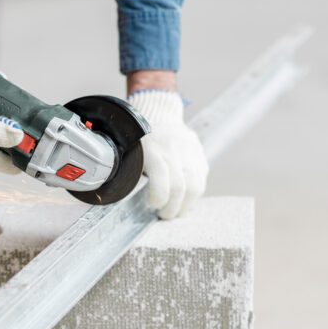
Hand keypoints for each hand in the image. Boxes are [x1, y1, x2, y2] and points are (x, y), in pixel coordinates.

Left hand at [128, 89, 207, 218]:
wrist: (159, 113)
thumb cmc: (138, 139)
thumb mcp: (129, 152)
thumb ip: (131, 173)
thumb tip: (127, 199)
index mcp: (153, 149)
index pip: (163, 179)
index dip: (159, 197)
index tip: (153, 205)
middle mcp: (174, 150)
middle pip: (181, 187)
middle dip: (173, 207)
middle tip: (165, 215)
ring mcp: (190, 151)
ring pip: (196, 185)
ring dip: (187, 204)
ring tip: (177, 211)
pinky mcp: (199, 153)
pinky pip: (201, 178)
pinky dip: (193, 192)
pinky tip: (184, 198)